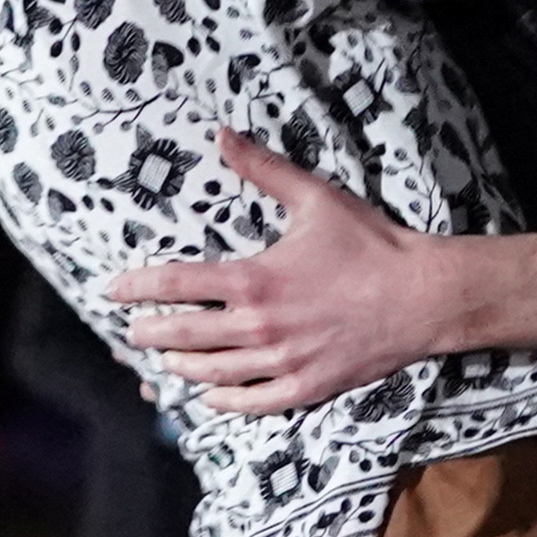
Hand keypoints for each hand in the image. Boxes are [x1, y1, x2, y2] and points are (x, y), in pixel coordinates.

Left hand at [100, 133, 449, 415]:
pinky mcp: (308, 385)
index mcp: (255, 279)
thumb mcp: (315, 199)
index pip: (176, 285)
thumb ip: (263, 169)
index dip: (137, 288)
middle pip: (184, 335)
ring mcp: (283, 361)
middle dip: (149, 333)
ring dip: (180, 368)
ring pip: (212, 374)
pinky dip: (224, 402)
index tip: (113, 289)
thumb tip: (222, 135)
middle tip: (132, 332)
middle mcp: (260, 325)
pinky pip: (253, 402)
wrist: (423, 296)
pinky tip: (208, 397)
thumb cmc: (371, 244)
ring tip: (164, 360)